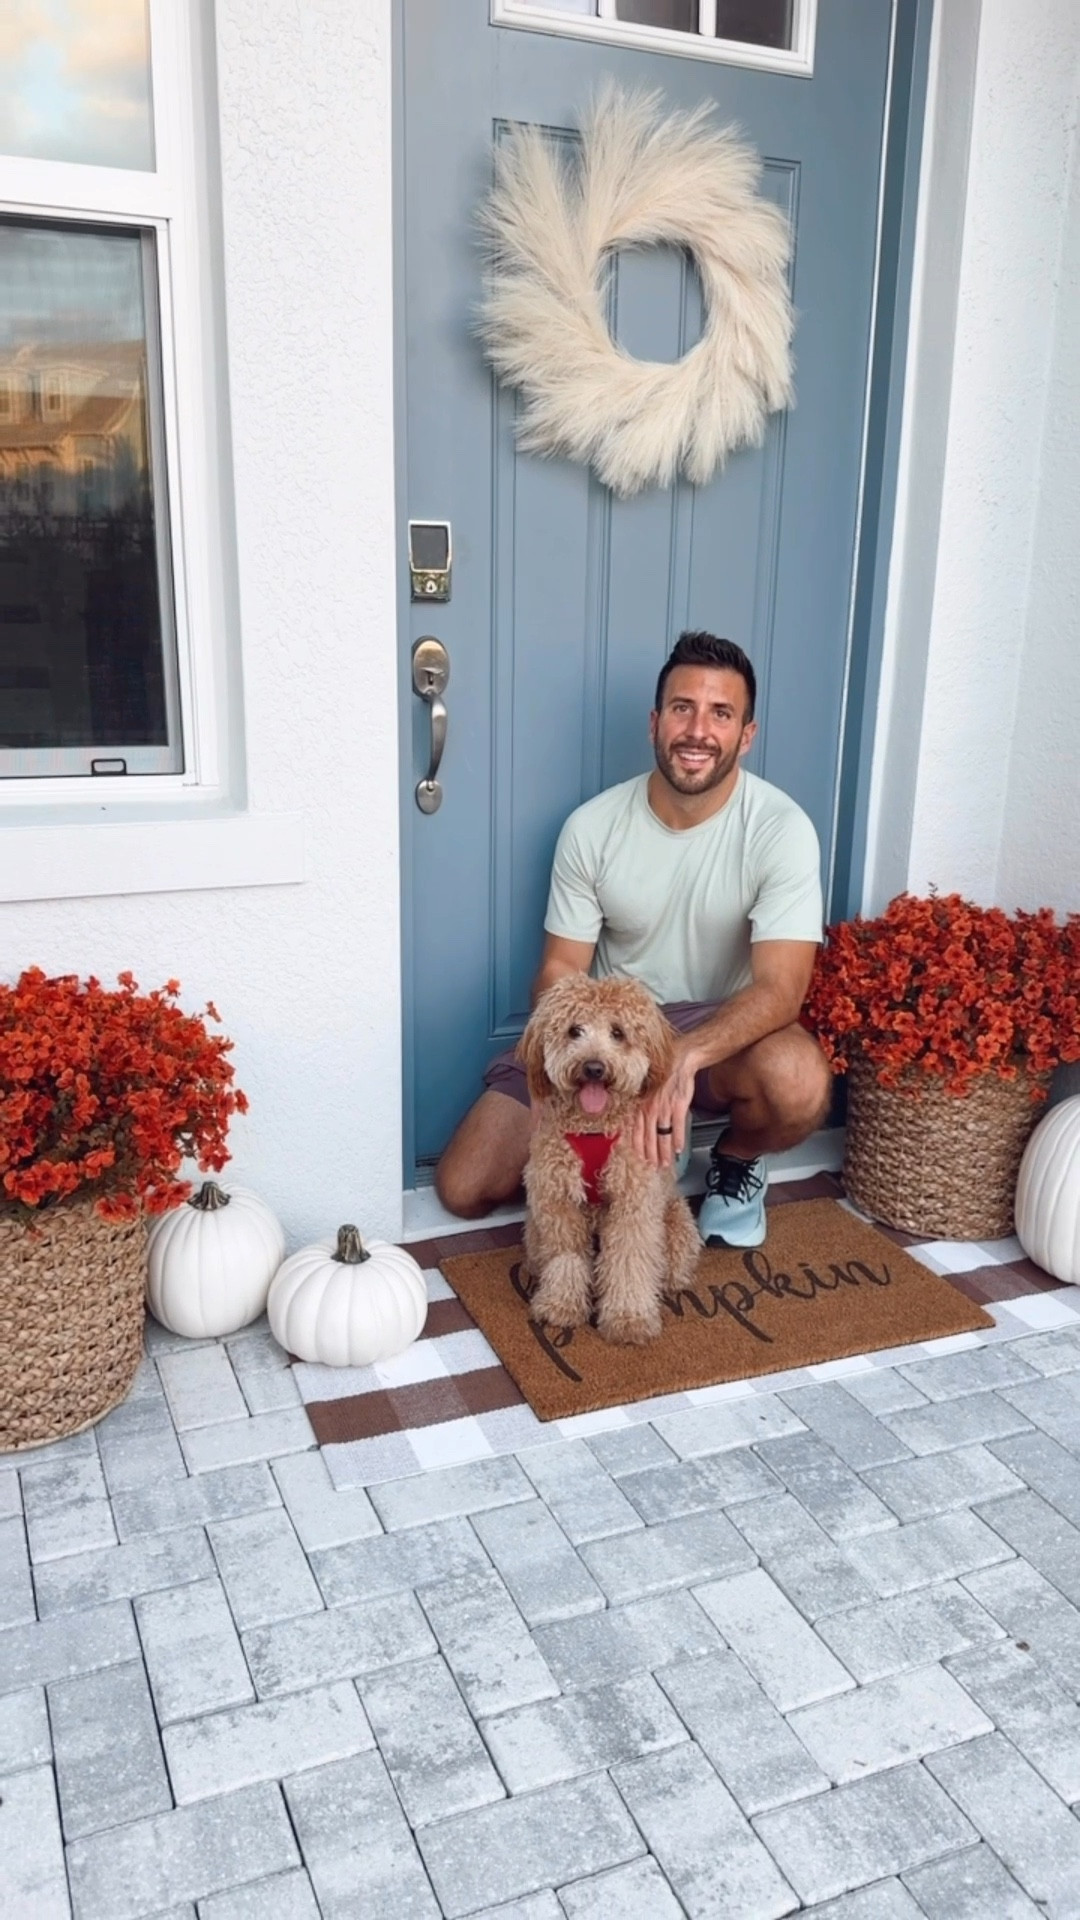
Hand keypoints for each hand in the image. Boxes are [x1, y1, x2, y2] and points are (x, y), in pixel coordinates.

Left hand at [632, 1046, 697, 1169]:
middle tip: (653, 1166)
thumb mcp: (648, 1091)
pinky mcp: (678, 1105)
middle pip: (649, 1137)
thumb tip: (642, 1123)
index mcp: (642, 1104)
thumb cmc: (664, 1075)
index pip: (636, 1131)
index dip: (638, 1147)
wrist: (679, 1061)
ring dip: (664, 1152)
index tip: (640, 1158)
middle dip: (651, 1154)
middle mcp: (651, 1107)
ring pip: (663, 1135)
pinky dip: (678, 1139)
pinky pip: (677, 1127)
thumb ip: (645, 1107)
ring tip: (666, 1162)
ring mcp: (664, 1107)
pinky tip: (678, 1149)